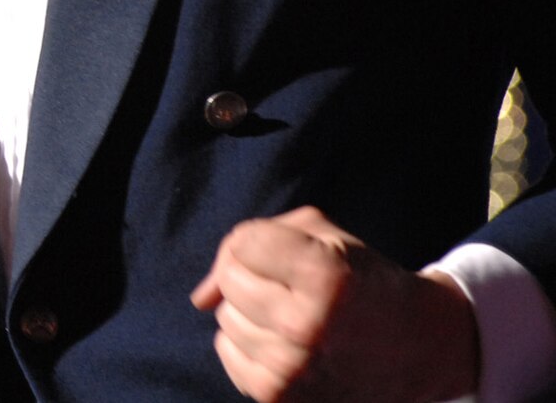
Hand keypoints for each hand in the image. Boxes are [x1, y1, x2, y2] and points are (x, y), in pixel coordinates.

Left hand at [190, 206, 478, 400]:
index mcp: (324, 276)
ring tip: (295, 317)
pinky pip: (227, 353)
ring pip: (224, 317)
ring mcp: (293, 368)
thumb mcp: (323, 237)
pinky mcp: (281, 397)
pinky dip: (247, 344)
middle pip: (230, 280)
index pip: (244, 242)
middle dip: (252, 274)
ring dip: (250, 312)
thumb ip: (251, 242)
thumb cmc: (363, 281)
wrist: (421, 347)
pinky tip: (285, 343)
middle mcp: (307, 325)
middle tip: (294, 288)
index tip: (293, 255)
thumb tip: (201, 297)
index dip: (261, 242)